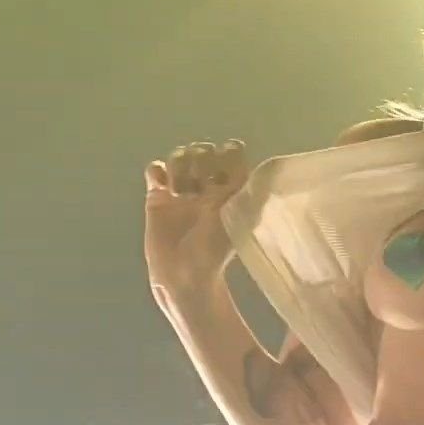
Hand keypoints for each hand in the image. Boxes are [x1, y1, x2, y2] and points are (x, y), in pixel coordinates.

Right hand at [144, 139, 248, 297]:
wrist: (184, 274)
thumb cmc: (216, 252)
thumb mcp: (242, 223)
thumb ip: (253, 199)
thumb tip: (268, 176)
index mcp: (230, 187)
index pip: (232, 153)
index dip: (228, 153)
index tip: (224, 166)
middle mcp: (206, 184)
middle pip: (203, 150)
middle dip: (200, 159)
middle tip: (200, 183)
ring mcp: (181, 189)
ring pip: (180, 155)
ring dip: (179, 165)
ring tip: (179, 191)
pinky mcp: (157, 197)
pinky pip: (155, 171)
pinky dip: (156, 172)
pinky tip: (162, 188)